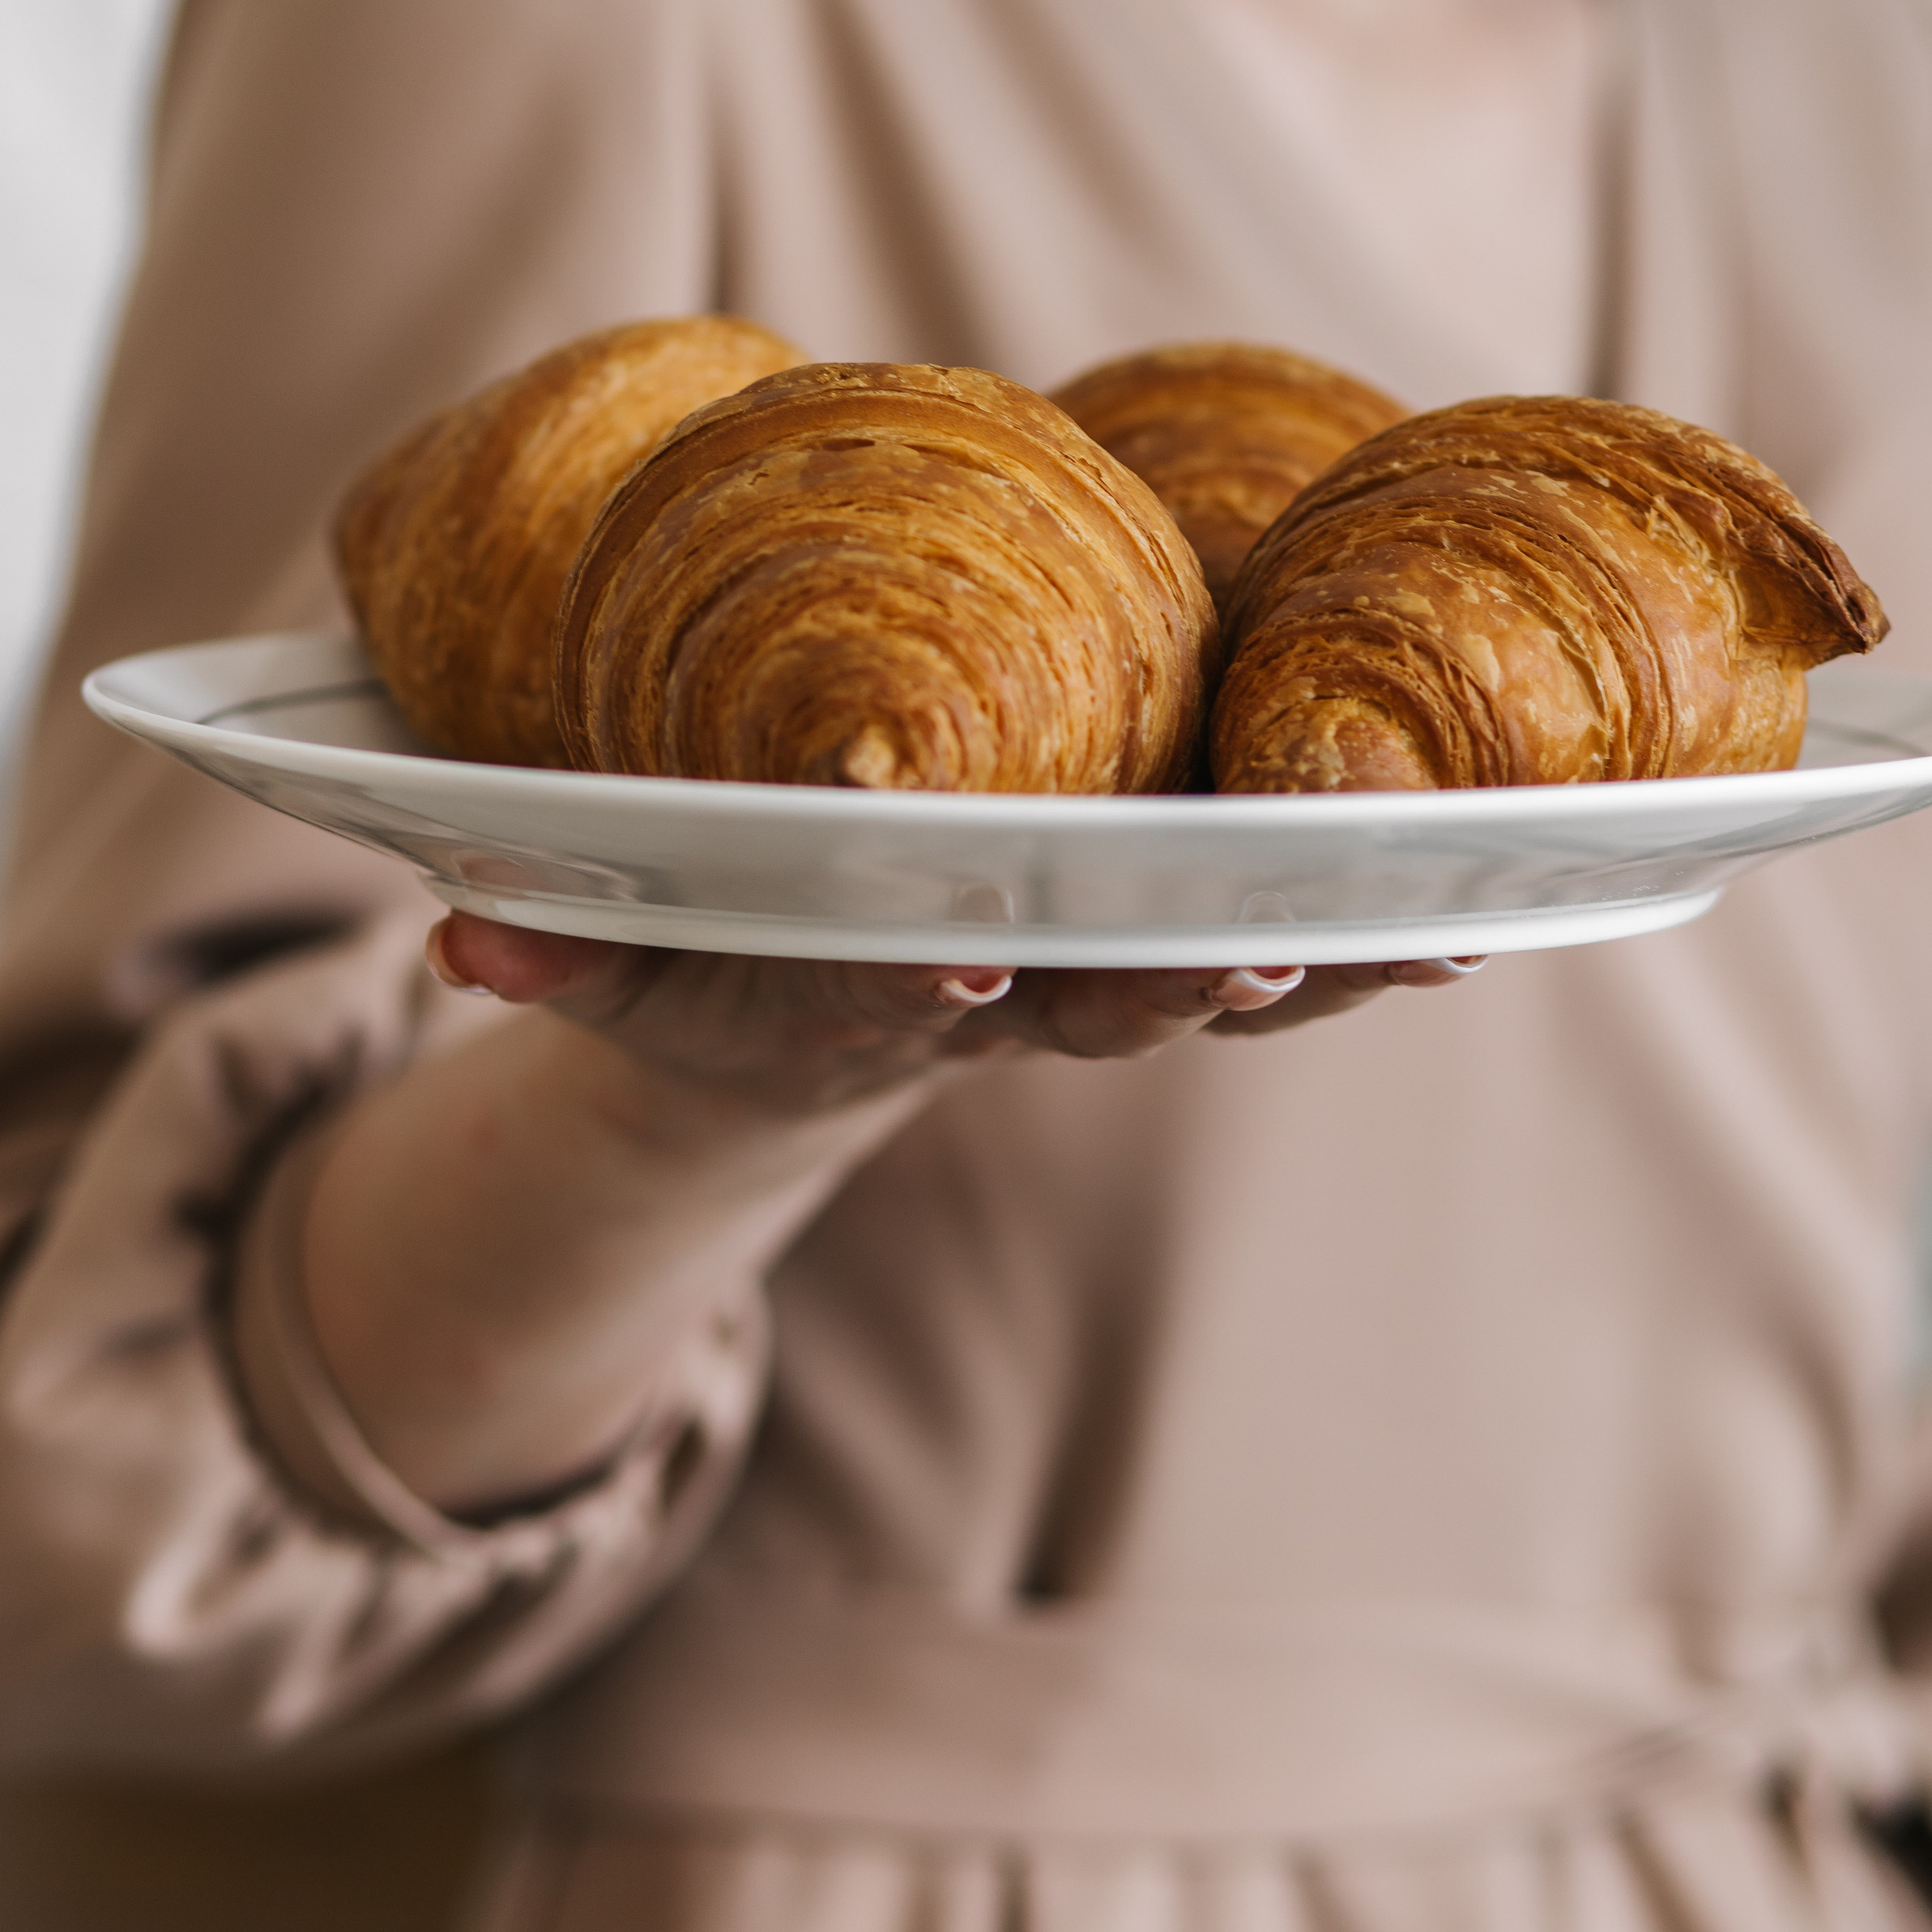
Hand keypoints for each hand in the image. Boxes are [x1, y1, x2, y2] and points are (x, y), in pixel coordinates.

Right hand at [428, 914, 1486, 1127]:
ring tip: (1429, 924)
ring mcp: (1091, 982)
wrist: (801, 1034)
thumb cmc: (714, 968)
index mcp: (859, 996)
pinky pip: (1280, 947)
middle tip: (1239, 958)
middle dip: (1165, 985)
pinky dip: (1368, 934)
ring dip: (1316, 964)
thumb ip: (549, 952)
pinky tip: (1479, 897)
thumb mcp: (619, 974)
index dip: (923, 982)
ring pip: (1212, 978)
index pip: (885, 997)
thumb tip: (451, 938)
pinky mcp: (1161, 943)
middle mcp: (997, 1001)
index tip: (961, 954)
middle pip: (1089, 1002)